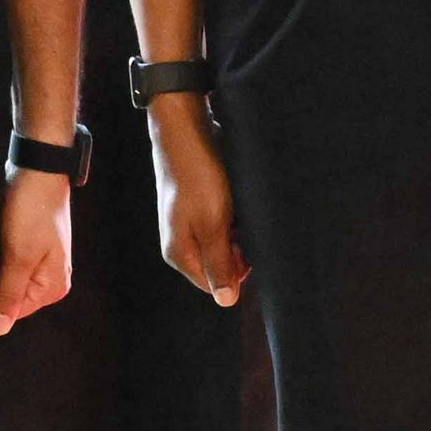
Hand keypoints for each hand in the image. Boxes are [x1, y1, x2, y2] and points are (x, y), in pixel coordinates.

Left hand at [0, 167, 71, 334]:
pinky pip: (6, 264)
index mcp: (54, 287)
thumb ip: (8, 295)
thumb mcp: (19, 256)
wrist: (37, 170)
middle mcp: (50, 279)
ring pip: (5, 280)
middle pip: (10, 297)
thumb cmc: (33, 210)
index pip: (13, 312)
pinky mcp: (28, 248)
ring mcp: (39, 263)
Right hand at [149, 100, 246, 307]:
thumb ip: (219, 263)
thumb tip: (226, 301)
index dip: (238, 272)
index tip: (250, 248)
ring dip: (240, 230)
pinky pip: (224, 221)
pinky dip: (236, 215)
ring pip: (226, 241)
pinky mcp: (200, 205)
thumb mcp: (212, 223)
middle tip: (244, 222)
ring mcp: (190, 223)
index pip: (216, 284)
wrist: (186, 129)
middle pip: (222, 263)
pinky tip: (238, 199)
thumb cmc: (197, 175)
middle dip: (240, 250)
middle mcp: (183, 242)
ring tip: (240, 208)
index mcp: (180, 253)